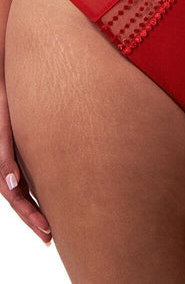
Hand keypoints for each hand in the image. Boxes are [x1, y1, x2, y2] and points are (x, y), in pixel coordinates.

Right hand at [0, 80, 51, 244]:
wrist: (7, 77)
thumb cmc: (4, 99)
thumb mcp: (3, 127)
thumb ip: (3, 154)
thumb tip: (10, 183)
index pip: (14, 195)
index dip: (29, 215)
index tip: (47, 230)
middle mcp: (4, 160)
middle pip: (17, 197)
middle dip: (32, 217)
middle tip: (50, 236)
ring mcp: (9, 154)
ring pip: (20, 188)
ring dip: (33, 207)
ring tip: (50, 226)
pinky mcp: (18, 145)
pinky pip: (24, 172)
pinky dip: (34, 188)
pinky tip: (48, 197)